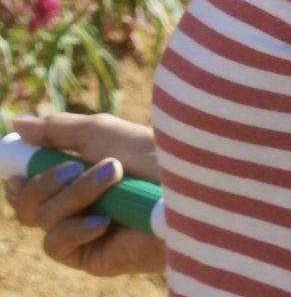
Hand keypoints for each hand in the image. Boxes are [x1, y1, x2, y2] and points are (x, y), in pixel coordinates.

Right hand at [4, 111, 165, 276]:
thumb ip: (58, 131)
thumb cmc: (149, 153)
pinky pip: (57, 245)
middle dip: (45, 180)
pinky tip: (104, 220)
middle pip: (26, 202)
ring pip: (42, 218)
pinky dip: (76, 228)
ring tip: (112, 176)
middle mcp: (77, 203)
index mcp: (78, 173)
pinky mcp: (91, 256)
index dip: (19, 175)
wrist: (185, 186)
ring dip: (74, 194)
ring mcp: (82, 230)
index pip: (31, 182)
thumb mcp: (101, 133)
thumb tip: (17, 122)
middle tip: (75, 166)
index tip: (14, 163)